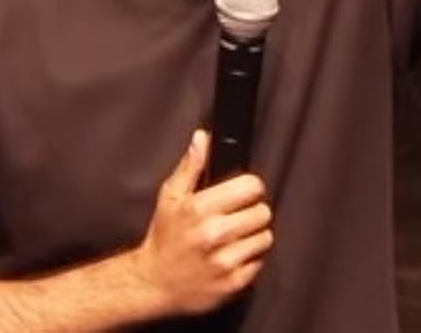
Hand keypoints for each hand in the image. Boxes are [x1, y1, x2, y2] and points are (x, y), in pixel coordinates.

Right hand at [131, 130, 272, 315]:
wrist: (154, 282)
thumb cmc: (164, 237)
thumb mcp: (170, 196)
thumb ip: (191, 165)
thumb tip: (203, 138)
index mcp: (200, 208)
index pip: (251, 187)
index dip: (250, 187)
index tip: (243, 193)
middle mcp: (214, 234)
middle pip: (263, 212)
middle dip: (253, 211)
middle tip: (237, 216)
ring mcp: (224, 261)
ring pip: (265, 237)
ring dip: (254, 236)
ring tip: (236, 237)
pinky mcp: (233, 283)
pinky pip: (260, 262)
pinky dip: (250, 259)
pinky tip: (233, 255)